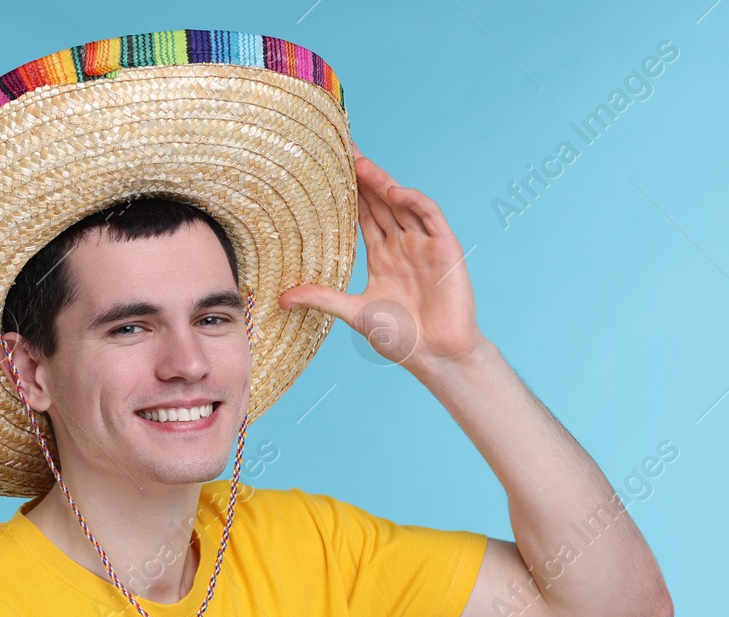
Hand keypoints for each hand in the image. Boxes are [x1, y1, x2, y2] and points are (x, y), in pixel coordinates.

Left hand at [280, 141, 488, 370]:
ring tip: (360, 164)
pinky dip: (413, 201)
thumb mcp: (353, 313)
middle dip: (362, 176)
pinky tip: (394, 191)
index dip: (348, 191)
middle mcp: (403, 245)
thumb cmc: (400, 338)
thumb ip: (322, 299)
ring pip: (401, 204)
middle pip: (380, 201)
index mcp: (382, 256)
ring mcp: (425, 244)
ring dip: (383, 183)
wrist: (437, 356)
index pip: (362, 214)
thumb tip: (282, 299)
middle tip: (341, 148)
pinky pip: (429, 215)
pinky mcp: (446, 248)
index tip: (329, 168)